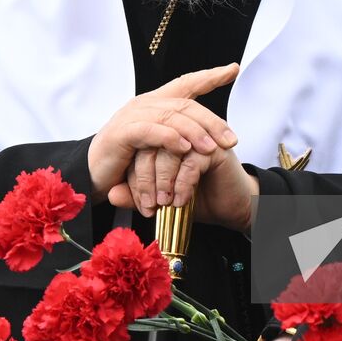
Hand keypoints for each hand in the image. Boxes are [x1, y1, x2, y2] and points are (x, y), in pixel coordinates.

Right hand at [87, 64, 238, 202]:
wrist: (93, 177)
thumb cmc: (128, 163)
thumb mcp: (159, 148)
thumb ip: (179, 137)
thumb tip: (211, 140)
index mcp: (155, 103)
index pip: (186, 83)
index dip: (210, 76)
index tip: (233, 69)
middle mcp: (144, 104)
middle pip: (185, 104)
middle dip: (211, 120)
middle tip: (231, 139)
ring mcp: (131, 116)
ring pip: (170, 116)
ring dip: (195, 131)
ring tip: (212, 148)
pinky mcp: (121, 133)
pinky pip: (149, 131)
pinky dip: (168, 138)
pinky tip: (184, 148)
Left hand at [109, 146, 257, 231]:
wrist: (229, 209)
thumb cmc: (196, 199)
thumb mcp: (159, 199)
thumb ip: (135, 195)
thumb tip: (112, 194)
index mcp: (164, 137)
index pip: (138, 146)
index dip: (136, 177)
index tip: (141, 205)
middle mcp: (180, 132)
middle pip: (151, 145)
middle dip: (147, 180)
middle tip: (150, 206)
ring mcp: (198, 136)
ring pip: (169, 150)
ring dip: (164, 181)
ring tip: (165, 203)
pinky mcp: (214, 148)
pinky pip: (190, 161)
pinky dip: (182, 184)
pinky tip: (182, 200)